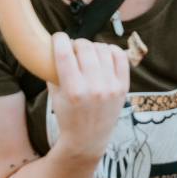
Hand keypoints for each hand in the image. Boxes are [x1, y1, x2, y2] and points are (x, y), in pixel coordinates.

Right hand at [49, 33, 129, 156]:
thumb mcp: (54, 96)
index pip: (64, 53)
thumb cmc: (67, 116)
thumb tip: (53, 46)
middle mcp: (93, 88)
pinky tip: (103, 54)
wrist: (88, 139)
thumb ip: (53, 71)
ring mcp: (110, 87)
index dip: (59, 39)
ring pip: (102, 49)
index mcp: (73, 91)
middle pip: (84, 47)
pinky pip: (120, 56)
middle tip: (73, 48)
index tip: (58, 38)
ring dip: (92, 47)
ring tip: (87, 53)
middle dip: (76, 43)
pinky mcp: (123, 87)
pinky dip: (111, 50)